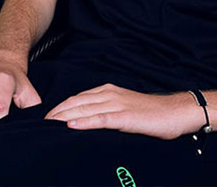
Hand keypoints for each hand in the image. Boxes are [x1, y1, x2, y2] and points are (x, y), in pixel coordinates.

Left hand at [45, 83, 202, 139]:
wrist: (176, 112)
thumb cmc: (153, 114)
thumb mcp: (126, 110)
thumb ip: (108, 113)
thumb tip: (89, 122)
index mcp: (109, 91)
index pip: (78, 98)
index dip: (61, 107)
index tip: (46, 117)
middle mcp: (110, 94)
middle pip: (77, 102)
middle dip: (57, 112)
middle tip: (41, 123)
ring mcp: (117, 104)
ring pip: (84, 109)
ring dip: (64, 116)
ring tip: (48, 125)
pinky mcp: (125, 117)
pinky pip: (100, 119)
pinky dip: (84, 121)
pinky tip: (71, 126)